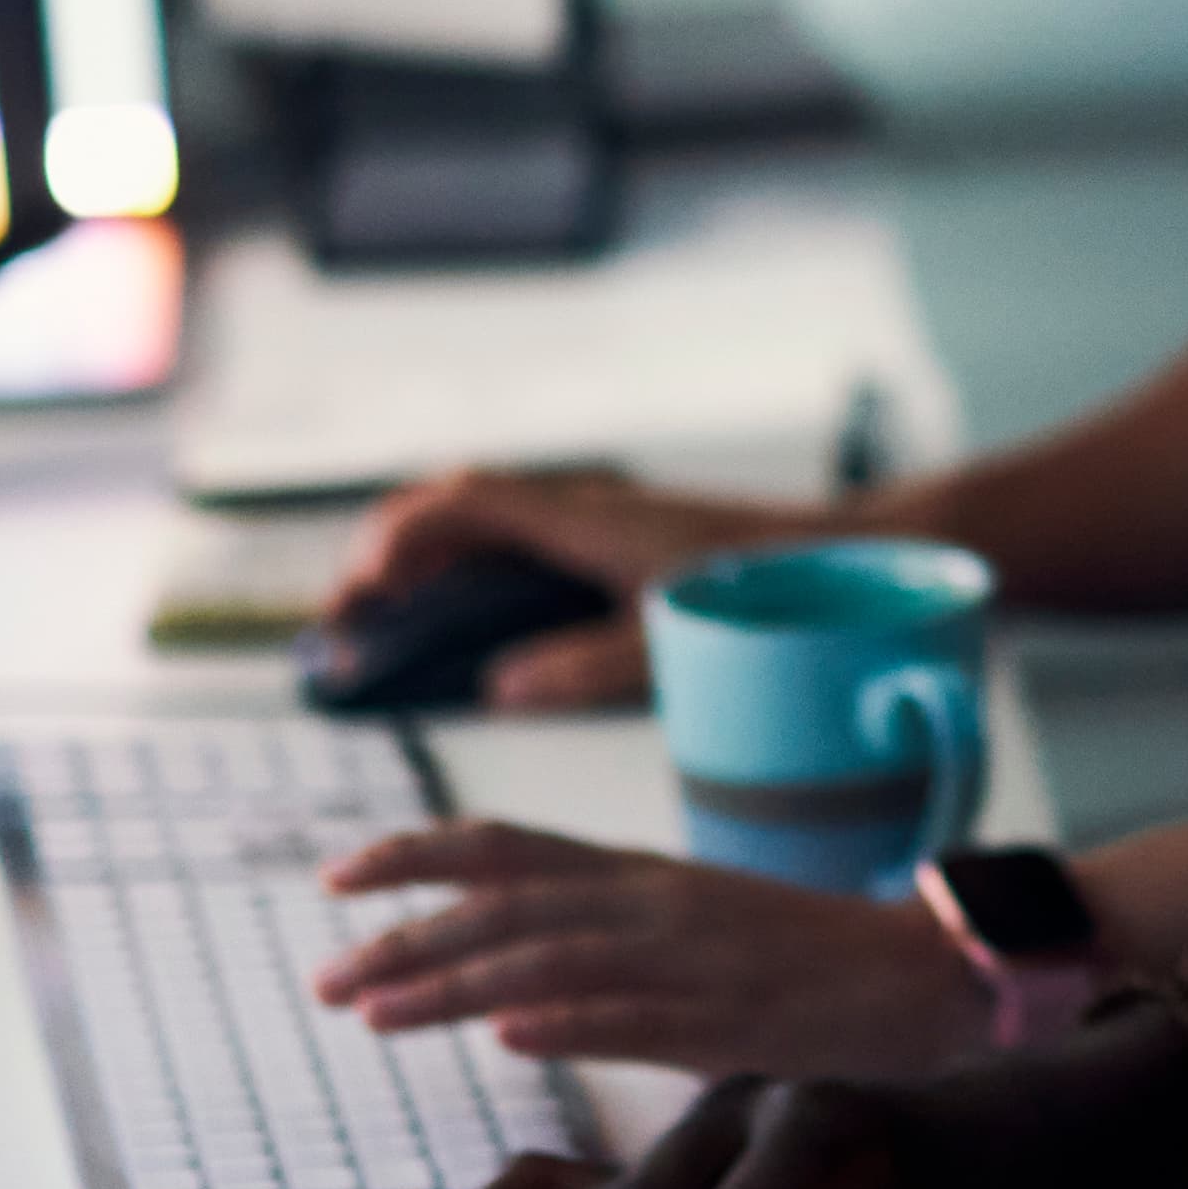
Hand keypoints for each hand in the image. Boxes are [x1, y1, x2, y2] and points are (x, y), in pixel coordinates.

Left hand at [313, 821, 988, 1074]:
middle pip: (503, 905)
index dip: (414, 856)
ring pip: (548, 957)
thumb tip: (511, 997)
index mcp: (639, 878)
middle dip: (402, 939)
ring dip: (450, 983)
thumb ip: (608, 951)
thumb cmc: (809, 969)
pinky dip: (566, 1021)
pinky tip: (505, 1036)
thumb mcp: (694, 934)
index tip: (336, 879)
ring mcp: (689, 957)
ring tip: (372, 1012)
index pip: (506, 847)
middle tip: (323, 980)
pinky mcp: (733, 1014)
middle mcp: (651, 902)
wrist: (928, 973)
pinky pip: (637, 1014)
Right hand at [328, 469, 830, 709]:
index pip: (462, 503)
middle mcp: (580, 506)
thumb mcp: (669, 638)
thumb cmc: (766, 590)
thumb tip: (499, 689)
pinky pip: (512, 532)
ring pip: (478, 513)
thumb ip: (585, 664)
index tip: (363, 592)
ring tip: (377, 614)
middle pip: (451, 500)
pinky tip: (457, 612)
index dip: (400, 540)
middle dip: (386, 547)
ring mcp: (592, 518)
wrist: (843, 552)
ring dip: (421, 551)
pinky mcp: (609, 538)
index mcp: (583, 519)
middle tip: (345, 616)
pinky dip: (464, 559)